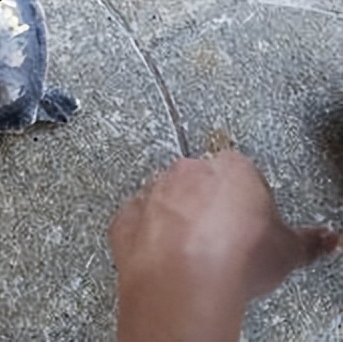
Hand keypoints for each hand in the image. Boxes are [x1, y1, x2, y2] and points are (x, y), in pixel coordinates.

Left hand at [109, 151, 338, 340]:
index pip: (243, 174)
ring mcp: (151, 193)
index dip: (249, 201)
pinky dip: (147, 237)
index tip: (252, 223)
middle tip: (223, 238)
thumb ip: (308, 240)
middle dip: (209, 205)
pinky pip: (136, 223)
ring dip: (176, 219)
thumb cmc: (236, 257)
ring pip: (165, 199)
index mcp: (231, 169)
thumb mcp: (288, 251)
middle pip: (200, 183)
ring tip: (193, 254)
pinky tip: (162, 257)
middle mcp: (187, 172)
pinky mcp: (125, 220)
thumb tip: (324, 240)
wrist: (185, 279)